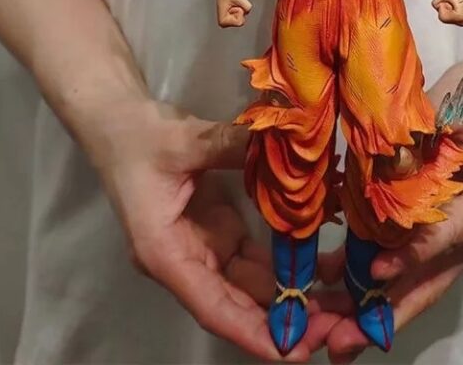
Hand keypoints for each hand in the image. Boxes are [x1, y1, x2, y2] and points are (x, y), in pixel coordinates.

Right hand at [88, 98, 317, 361]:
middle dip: (287, 317)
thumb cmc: (138, 138)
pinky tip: (324, 262)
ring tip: (343, 299)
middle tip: (340, 324)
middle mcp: (188, 260)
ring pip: (254, 282)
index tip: (294, 349)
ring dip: (294, 292)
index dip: (253, 332)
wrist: (118, 121)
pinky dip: (288, 261)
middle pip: (240, 302)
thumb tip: (279, 140)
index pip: (213, 306)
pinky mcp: (219, 227)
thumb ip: (230, 145)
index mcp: (167, 254)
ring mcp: (206, 245)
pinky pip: (257, 254)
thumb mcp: (183, 141)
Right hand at [215, 0, 251, 26]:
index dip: (239, 12)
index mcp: (223, 21)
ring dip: (241, 8)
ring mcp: (228, 19)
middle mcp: (225, 22)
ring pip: (242, 17)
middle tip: (233, 3)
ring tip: (233, 2)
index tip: (232, 5)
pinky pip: (242, 14)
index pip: (239, 22)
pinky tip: (234, 2)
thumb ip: (248, 8)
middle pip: (241, 21)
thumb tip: (248, 10)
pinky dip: (241, 7)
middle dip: (241, 11)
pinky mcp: (231, 15)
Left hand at [315, 53, 462, 362]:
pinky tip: (335, 282)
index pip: (451, 233)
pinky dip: (374, 271)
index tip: (373, 273)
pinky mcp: (445, 224)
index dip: (412, 254)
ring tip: (327, 330)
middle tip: (339, 342)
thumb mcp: (452, 104)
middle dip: (386, 312)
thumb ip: (420, 140)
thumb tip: (378, 176)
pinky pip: (409, 256)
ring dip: (373, 304)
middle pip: (434, 278)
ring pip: (418, 278)